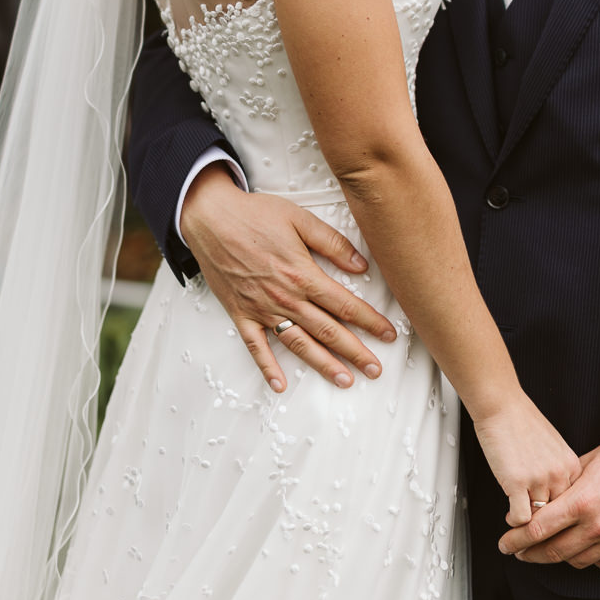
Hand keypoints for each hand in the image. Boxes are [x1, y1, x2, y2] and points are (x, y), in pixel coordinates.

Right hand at [179, 164, 396, 393]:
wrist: (210, 217)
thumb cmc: (255, 215)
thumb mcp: (299, 218)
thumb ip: (332, 243)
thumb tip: (361, 265)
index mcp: (302, 274)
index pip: (344, 304)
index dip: (370, 321)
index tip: (388, 335)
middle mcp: (285, 298)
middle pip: (327, 330)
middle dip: (355, 351)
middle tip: (375, 370)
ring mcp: (261, 309)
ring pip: (298, 343)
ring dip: (323, 364)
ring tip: (345, 380)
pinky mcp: (241, 314)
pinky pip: (256, 346)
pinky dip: (268, 367)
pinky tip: (280, 385)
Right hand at [472, 395, 582, 528]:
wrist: (502, 405)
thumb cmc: (522, 421)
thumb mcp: (552, 446)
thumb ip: (558, 470)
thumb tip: (554, 492)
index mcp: (570, 465)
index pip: (574, 504)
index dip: (562, 516)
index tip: (555, 525)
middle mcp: (559, 473)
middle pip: (559, 515)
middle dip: (548, 527)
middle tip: (539, 537)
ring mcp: (539, 479)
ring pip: (540, 520)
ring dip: (530, 527)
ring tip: (522, 530)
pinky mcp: (517, 482)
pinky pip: (521, 518)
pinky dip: (515, 523)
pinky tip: (509, 518)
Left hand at [497, 433, 599, 572]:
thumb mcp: (589, 460)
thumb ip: (565, 482)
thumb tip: (541, 495)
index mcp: (582, 501)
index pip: (538, 529)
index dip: (515, 540)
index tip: (504, 544)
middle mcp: (598, 526)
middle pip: (553, 551)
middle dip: (530, 554)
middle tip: (519, 553)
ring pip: (577, 561)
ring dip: (559, 557)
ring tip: (549, 550)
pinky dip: (590, 560)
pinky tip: (583, 550)